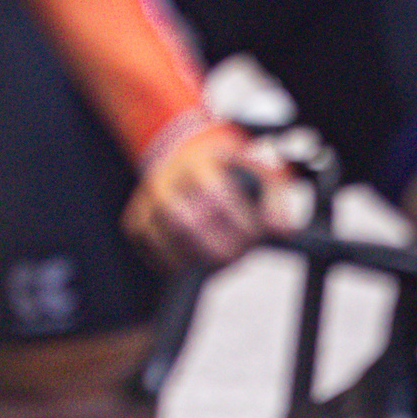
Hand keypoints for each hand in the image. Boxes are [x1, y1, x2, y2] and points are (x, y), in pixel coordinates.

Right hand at [121, 120, 290, 274]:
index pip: (215, 195)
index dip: (239, 223)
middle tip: (238, 253)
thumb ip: (276, 198)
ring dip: (199, 259)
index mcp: (197, 162)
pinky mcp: (135, 221)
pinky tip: (196, 256)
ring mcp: (146, 202)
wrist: (185, 153)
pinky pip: (151, 253)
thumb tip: (281, 230)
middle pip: (186, 223)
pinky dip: (176, 264)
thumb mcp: (257, 171)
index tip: (255, 235)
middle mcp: (166, 180)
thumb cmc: (226, 169)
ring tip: (220, 257)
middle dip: (219, 248)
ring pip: (167, 242)